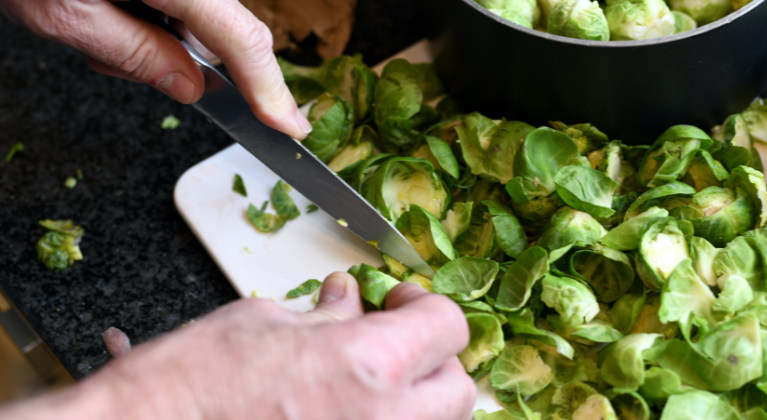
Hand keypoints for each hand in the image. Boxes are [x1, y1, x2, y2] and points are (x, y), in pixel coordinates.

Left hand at [0, 0, 311, 138]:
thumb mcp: (64, 13)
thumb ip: (136, 54)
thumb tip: (191, 88)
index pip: (239, 38)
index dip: (269, 88)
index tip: (289, 126)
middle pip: (221, 28)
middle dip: (184, 60)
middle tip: (110, 58)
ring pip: (196, 17)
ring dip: (155, 38)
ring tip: (93, 27)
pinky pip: (179, 0)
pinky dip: (147, 17)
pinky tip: (104, 9)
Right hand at [0, 273, 475, 419]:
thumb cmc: (188, 383)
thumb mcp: (262, 322)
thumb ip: (325, 314)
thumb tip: (351, 299)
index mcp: (368, 363)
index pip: (449, 326)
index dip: (426, 306)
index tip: (401, 303)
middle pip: (459, 388)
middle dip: (435, 361)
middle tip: (395, 343)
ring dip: (414, 400)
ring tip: (368, 382)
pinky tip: (342, 410)